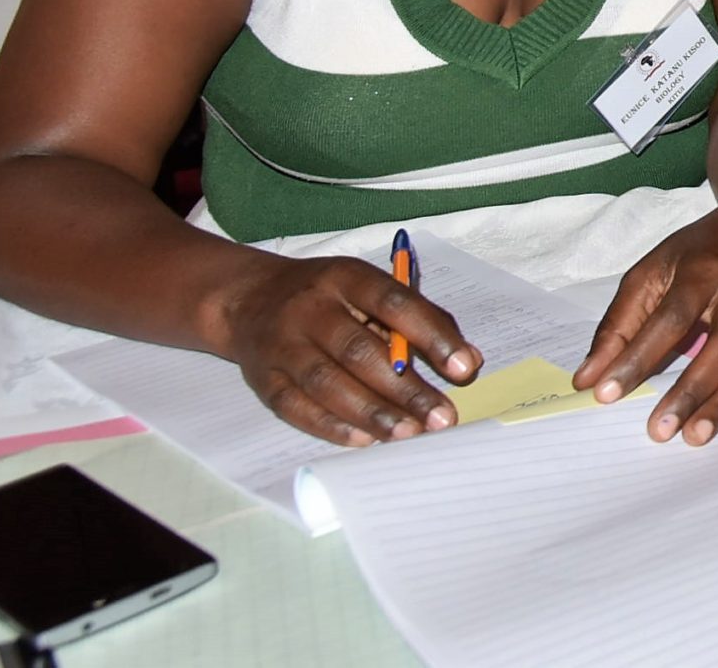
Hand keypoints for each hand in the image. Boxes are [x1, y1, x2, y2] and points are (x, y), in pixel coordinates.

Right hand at [215, 255, 478, 446]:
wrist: (250, 299)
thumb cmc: (332, 298)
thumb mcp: (372, 290)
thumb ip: (421, 320)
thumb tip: (467, 361)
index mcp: (347, 277)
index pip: (395, 303)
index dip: (431, 335)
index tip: (464, 368)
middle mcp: (311, 308)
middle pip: (359, 350)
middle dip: (405, 388)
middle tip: (441, 417)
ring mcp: (282, 343)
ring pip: (327, 382)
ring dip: (372, 412)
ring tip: (409, 434)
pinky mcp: (262, 377)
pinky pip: (295, 406)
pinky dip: (331, 425)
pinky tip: (364, 440)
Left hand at [576, 207, 717, 444]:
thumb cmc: (695, 256)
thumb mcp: (648, 273)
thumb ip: (618, 325)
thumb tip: (588, 380)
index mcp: (702, 272)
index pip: (671, 318)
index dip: (639, 357)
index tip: (607, 394)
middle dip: (693, 390)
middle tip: (660, 430)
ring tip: (695, 435)